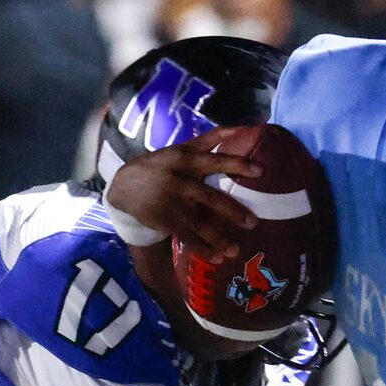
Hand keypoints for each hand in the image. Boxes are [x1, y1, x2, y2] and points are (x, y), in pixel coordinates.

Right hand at [103, 134, 264, 261]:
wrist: (124, 184)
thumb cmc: (160, 164)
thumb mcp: (180, 148)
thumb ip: (209, 139)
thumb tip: (240, 128)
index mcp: (187, 160)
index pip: (215, 161)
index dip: (237, 164)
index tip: (260, 171)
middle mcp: (180, 181)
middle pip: (210, 198)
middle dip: (232, 212)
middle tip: (252, 223)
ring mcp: (172, 203)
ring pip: (199, 224)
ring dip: (218, 239)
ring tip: (235, 250)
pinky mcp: (165, 220)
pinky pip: (186, 237)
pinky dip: (202, 249)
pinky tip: (216, 258)